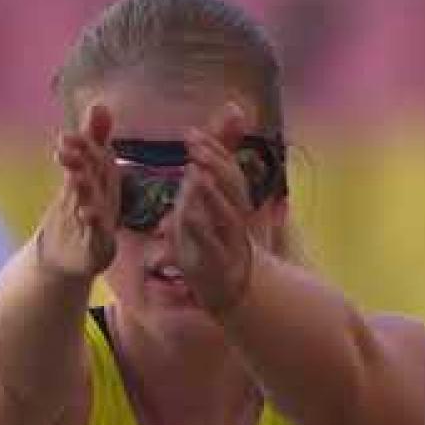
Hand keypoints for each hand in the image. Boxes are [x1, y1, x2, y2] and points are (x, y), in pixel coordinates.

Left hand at [34, 104, 119, 278]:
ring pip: (97, 204)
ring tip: (75, 176)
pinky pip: (97, 235)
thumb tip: (100, 104)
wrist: (64, 260)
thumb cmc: (78, 213)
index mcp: (104, 183)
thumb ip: (91, 142)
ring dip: (87, 189)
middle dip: (85, 163)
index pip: (99, 160)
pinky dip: (94, 224)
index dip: (87, 147)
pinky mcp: (98, 249)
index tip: (67, 137)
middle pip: (98, 179)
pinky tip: (86, 211)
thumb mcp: (81, 175)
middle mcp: (107, 201)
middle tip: (67, 148)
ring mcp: (104, 226)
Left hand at [170, 103, 258, 318]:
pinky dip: (200, 230)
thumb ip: (204, 192)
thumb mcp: (209, 218)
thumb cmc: (216, 249)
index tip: (191, 132)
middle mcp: (236, 219)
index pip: (228, 170)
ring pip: (228, 214)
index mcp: (234, 205)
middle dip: (213, 162)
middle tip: (192, 144)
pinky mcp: (218, 264)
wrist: (233, 293)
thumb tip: (191, 167)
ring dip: (212, 193)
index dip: (212, 149)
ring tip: (196, 172)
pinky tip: (187, 215)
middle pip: (232, 185)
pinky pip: (212, 245)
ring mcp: (231, 241)